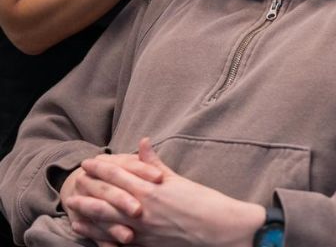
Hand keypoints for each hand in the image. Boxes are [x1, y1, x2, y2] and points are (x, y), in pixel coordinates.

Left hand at [66, 138, 265, 246]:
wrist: (217, 229)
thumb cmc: (201, 201)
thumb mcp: (177, 179)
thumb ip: (154, 164)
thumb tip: (142, 143)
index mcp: (150, 190)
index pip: (118, 175)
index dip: (101, 168)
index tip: (87, 163)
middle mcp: (142, 210)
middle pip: (107, 199)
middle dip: (89, 191)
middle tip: (74, 184)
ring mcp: (142, 231)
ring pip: (107, 222)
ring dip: (89, 215)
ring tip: (74, 210)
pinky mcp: (146, 246)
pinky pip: (118, 242)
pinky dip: (101, 237)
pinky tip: (91, 235)